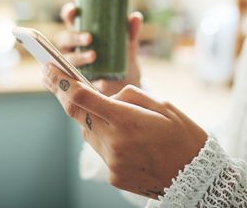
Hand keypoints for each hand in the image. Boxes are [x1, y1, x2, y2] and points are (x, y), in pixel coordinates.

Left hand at [42, 64, 207, 198]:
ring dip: (88, 117)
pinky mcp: (113, 175)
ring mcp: (112, 162)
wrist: (198, 177)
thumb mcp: (162, 105)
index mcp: (127, 120)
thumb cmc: (183, 136)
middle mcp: (114, 142)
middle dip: (63, 95)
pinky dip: (103, 137)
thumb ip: (128, 96)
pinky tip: (122, 136)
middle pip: (76, 114)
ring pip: (85, 131)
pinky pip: (99, 149)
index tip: (48, 69)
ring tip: (105, 111)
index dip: (60, 82)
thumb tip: (104, 97)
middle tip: (50, 77)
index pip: (81, 98)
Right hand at [56, 2, 142, 96]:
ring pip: (67, 60)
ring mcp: (74, 65)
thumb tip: (136, 17)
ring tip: (93, 55)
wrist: (126, 85)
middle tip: (90, 38)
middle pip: (64, 39)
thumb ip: (131, 32)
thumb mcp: (127, 45)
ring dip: (78, 57)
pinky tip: (102, 82)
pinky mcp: (79, 83)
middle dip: (74, 37)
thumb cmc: (121, 58)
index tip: (74, 10)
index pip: (68, 20)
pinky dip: (92, 81)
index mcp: (81, 33)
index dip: (68, 13)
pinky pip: (78, 82)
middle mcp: (73, 48)